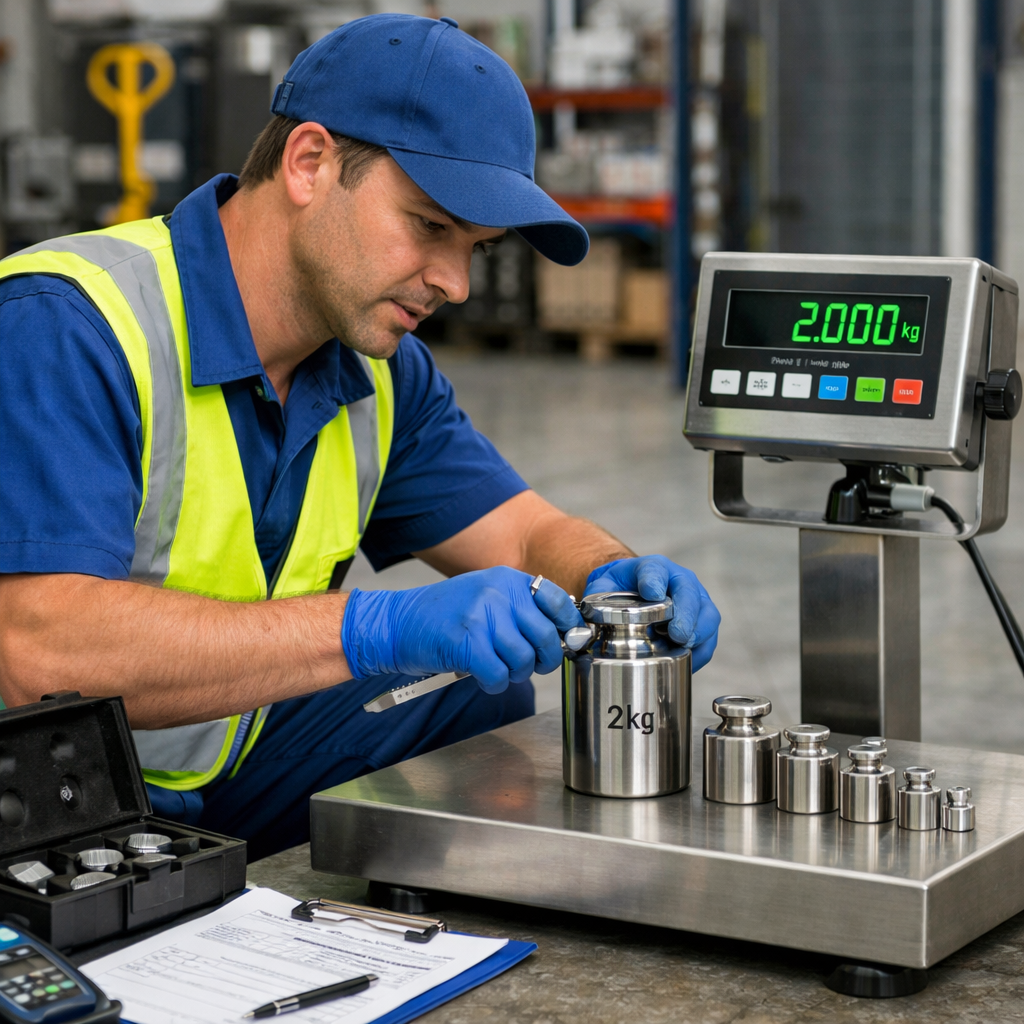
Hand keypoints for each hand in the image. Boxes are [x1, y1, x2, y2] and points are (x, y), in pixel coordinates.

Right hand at [342, 567, 584, 693]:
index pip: (555, 600)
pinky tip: (482, 677)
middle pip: (544, 636)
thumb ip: (520, 608)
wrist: (398, 623)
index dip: (567, 626)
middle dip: (543, 660)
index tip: (566, 642)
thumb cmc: (444, 616)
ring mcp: (481, 616)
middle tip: (530, 666)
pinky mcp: (466, 643)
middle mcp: (497, 593)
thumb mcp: (486, 596)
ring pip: (523, 661)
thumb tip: (561, 630)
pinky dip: (493, 684)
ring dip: (514, 675)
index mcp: (506, 579)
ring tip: (497, 669)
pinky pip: (498, 676)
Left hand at [584, 555, 719, 670]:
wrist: (632, 591)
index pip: (654, 571)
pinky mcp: (701, 620)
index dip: (654, 581)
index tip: (652, 594)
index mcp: (651, 568)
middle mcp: (678, 580)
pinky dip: (702, 650)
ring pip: (707, 613)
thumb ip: (592, 602)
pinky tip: (689, 661)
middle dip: (686, 613)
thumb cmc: (617, 589)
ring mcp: (694, 600)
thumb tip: (581, 630)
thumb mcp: (601, 588)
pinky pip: (709, 635)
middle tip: (678, 633)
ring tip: (686, 646)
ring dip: (700, 631)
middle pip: (689, 591)